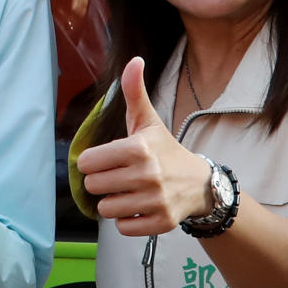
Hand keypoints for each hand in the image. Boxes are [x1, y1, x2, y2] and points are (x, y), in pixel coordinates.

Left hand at [75, 57, 214, 237]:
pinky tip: (138, 207)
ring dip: (113, 202)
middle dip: (102, 182)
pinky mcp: (161, 223)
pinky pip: (122, 228)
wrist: (200, 184)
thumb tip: (134, 60)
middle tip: (119, 176)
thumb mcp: (148, 121)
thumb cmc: (164, 150)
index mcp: (139, 148)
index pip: (87, 162)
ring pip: (105, 209)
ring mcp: (156, 201)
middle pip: (94, 187)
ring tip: (129, 192)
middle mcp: (148, 175)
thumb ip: (134, 92)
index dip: (93, 162)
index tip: (107, 160)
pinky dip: (126, 221)